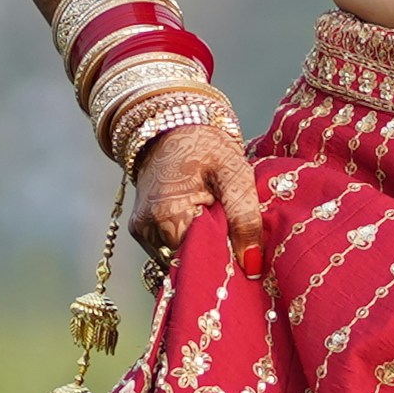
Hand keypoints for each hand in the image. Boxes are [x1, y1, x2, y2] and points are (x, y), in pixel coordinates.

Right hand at [135, 118, 265, 260]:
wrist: (173, 128)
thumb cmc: (206, 146)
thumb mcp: (235, 173)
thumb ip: (245, 217)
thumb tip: (252, 265)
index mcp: (167, 213)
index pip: (199, 260)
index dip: (224, 260)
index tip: (244, 257)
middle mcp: (147, 227)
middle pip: (187, 262)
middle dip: (212, 256)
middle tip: (234, 238)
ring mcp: (141, 230)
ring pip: (178, 259)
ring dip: (200, 249)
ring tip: (215, 225)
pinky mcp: (141, 230)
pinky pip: (169, 251)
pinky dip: (187, 244)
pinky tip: (200, 225)